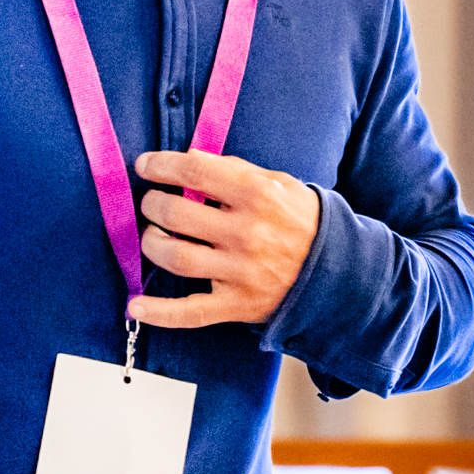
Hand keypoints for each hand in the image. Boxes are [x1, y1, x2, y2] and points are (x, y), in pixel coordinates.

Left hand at [126, 149, 320, 327]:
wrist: (339, 270)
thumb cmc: (302, 220)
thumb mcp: (279, 182)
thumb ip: (236, 171)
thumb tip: (190, 161)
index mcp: (257, 194)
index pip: (195, 171)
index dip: (161, 165)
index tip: (145, 165)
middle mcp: (246, 233)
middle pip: (177, 214)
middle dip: (153, 204)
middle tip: (152, 203)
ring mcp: (240, 271)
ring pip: (176, 258)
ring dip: (151, 244)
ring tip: (151, 236)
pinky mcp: (237, 304)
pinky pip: (190, 311)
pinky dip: (159, 312)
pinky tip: (135, 306)